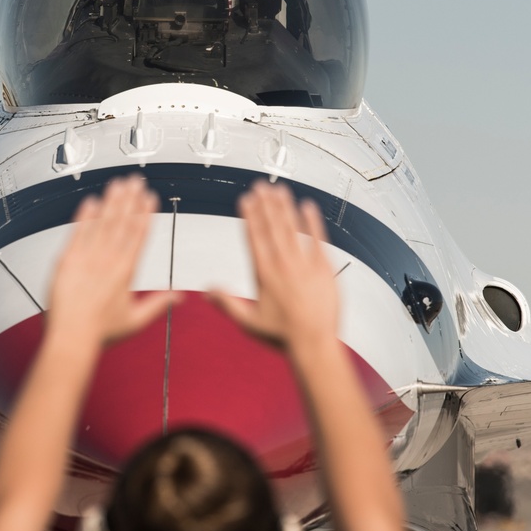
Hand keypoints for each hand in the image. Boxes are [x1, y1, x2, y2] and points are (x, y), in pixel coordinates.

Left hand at [45, 176, 178, 349]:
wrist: (71, 338)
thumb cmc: (100, 332)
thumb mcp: (136, 320)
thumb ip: (159, 304)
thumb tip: (180, 298)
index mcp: (126, 272)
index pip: (139, 235)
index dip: (146, 213)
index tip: (150, 197)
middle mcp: (108, 260)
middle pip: (123, 222)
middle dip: (131, 199)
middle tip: (136, 180)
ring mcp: (87, 258)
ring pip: (102, 223)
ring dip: (111, 201)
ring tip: (118, 184)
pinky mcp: (67, 260)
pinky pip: (78, 232)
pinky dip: (85, 215)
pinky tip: (92, 200)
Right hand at [209, 182, 338, 350]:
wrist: (315, 344)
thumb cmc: (282, 336)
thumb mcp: (248, 321)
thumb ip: (227, 303)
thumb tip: (206, 291)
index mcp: (264, 275)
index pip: (254, 238)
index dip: (249, 216)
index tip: (245, 199)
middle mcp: (283, 265)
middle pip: (272, 227)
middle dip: (265, 205)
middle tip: (260, 186)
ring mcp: (305, 265)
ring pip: (293, 229)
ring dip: (285, 207)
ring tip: (279, 189)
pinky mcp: (324, 268)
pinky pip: (318, 239)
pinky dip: (313, 222)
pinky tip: (308, 206)